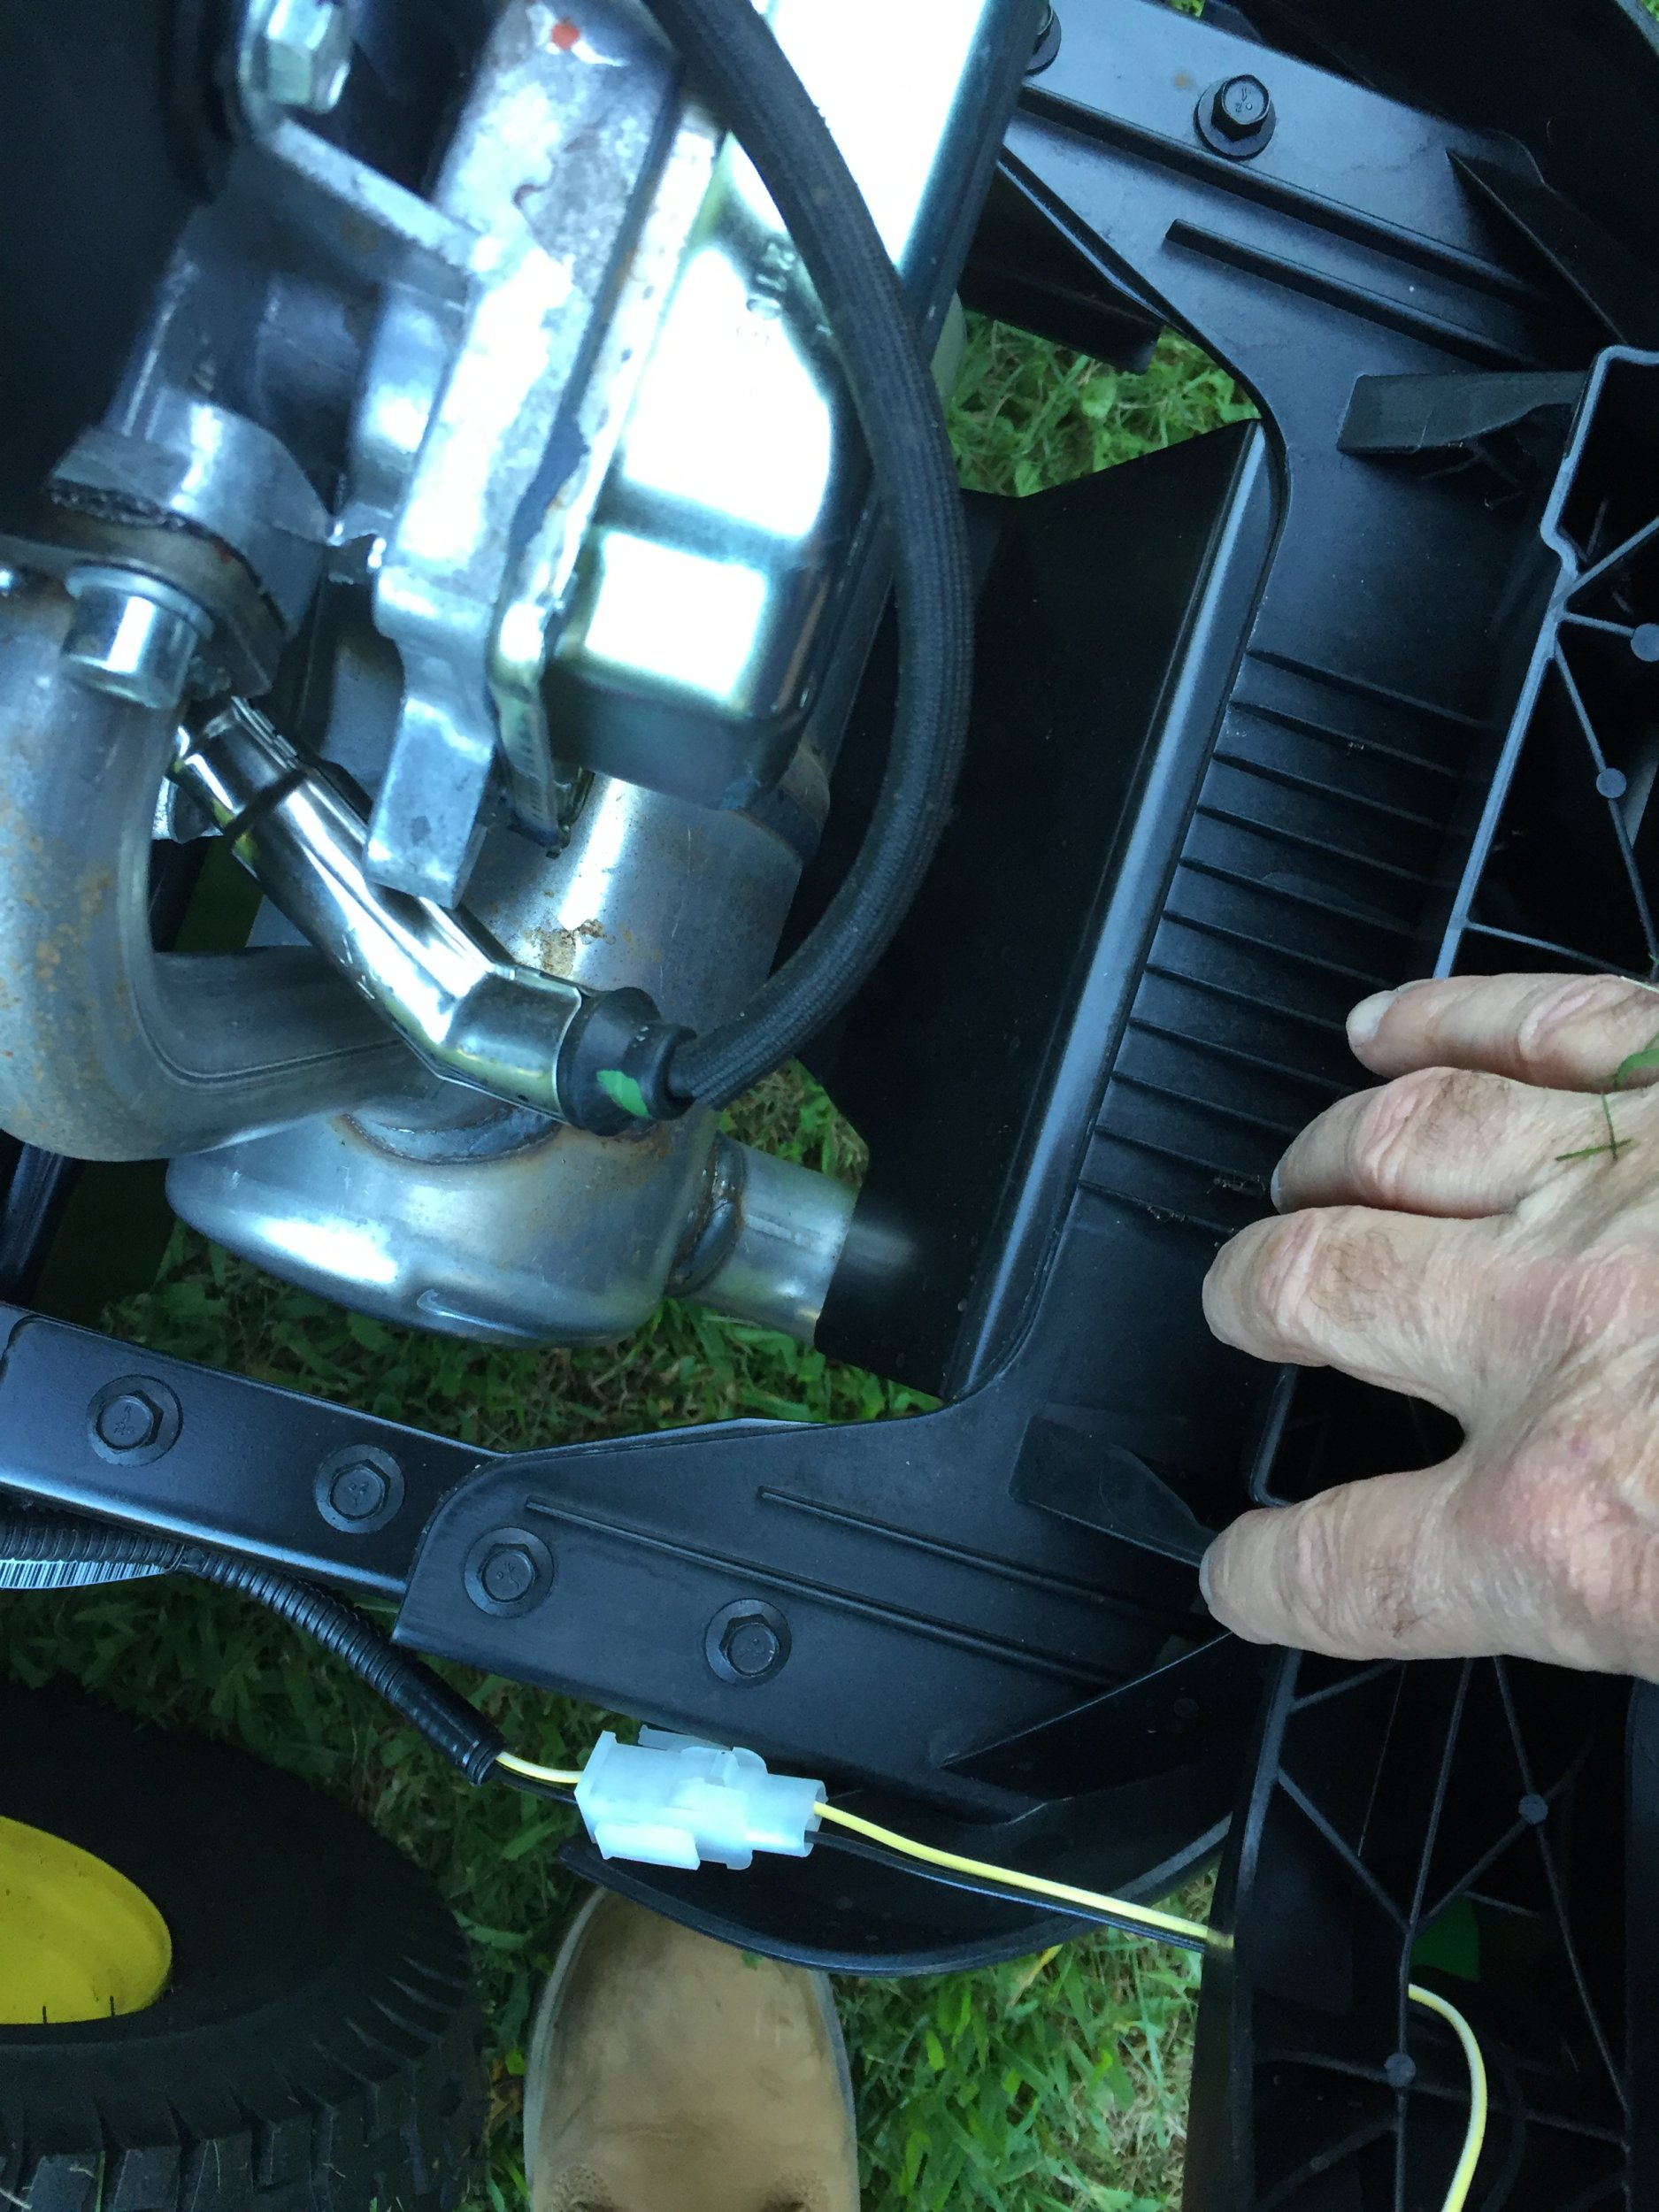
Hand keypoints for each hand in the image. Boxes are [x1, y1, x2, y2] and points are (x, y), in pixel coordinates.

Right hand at [1199, 972, 1658, 1678]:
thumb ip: (1618, 1599)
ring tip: (1304, 1176)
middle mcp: (1563, 1329)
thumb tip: (1599, 1595)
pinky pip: (1535, 1022)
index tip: (1246, 1571)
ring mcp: (1622, 1184)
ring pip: (1400, 1140)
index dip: (1270, 1574)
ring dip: (1326, 1158)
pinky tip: (1389, 1029)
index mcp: (1577, 1520)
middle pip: (1317, 1289)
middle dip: (1255, 1299)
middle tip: (1252, 1308)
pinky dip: (1442, 1018)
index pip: (1347, 1567)